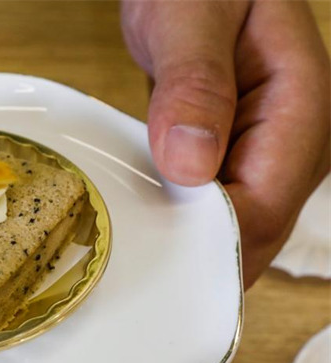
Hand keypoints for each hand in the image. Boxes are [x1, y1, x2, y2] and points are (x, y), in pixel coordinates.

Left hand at [121, 0, 329, 287]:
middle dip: (196, 256)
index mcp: (302, 108)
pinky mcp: (235, 160)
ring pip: (232, 230)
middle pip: (254, 233)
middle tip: (131, 266)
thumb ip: (193, 83)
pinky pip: (211, 209)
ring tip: (131, 251)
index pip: (265, 206)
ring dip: (184, 244)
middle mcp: (295, 143)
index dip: (209, 241)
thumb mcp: (190, 17)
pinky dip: (177, 221)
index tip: (151, 251)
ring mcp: (267, 155)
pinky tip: (141, 223)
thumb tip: (191, 164)